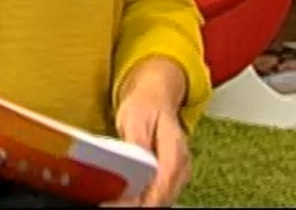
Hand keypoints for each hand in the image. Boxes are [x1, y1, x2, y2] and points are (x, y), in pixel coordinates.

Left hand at [111, 84, 189, 206]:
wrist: (155, 96)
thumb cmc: (145, 106)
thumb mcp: (135, 118)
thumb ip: (137, 144)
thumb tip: (136, 166)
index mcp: (175, 150)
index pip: (163, 184)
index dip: (143, 199)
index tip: (122, 204)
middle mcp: (182, 166)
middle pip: (163, 197)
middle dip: (139, 204)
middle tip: (113, 205)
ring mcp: (178, 173)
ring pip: (162, 199)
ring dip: (140, 203)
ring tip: (115, 203)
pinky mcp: (170, 177)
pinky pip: (159, 195)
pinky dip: (143, 200)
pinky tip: (125, 199)